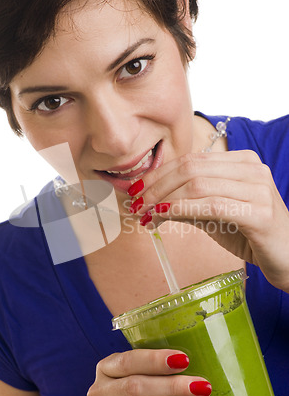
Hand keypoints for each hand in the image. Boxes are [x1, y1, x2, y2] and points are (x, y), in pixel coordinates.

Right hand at [86, 349, 220, 395]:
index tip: (185, 359)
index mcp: (106, 370)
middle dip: (173, 387)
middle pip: (137, 389)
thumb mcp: (134, 375)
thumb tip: (202, 360)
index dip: (155, 360)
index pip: (128, 361)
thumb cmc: (135, 395)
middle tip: (205, 387)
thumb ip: (155, 369)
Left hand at [129, 150, 288, 290]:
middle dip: (155, 187)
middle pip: (190, 169)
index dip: (158, 174)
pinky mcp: (259, 212)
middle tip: (135, 205)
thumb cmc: (251, 235)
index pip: (190, 160)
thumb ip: (187, 203)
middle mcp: (251, 169)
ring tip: (144, 216)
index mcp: (241, 162)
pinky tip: (161, 217)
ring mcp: (258, 188)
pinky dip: (180, 210)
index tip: (136, 191)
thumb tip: (150, 202)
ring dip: (162, 200)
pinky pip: (211, 205)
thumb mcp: (214, 214)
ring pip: (197, 185)